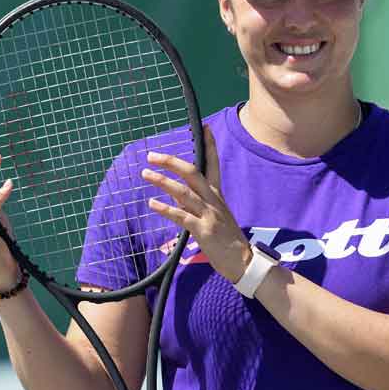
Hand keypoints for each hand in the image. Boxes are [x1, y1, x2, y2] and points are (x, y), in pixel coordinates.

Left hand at [140, 126, 251, 282]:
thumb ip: (193, 202)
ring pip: (184, 192)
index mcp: (217, 195)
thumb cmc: (226, 239)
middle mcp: (213, 200)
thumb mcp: (212, 215)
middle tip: (152, 155)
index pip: (213, 164)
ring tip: (145, 173)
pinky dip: (166, 209)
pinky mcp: (203, 231)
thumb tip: (173, 193)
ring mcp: (209, 215)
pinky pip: (182, 216)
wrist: (243, 262)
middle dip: (171, 162)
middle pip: (193, 173)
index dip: (210, 146)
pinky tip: (152, 204)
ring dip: (163, 181)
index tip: (205, 127)